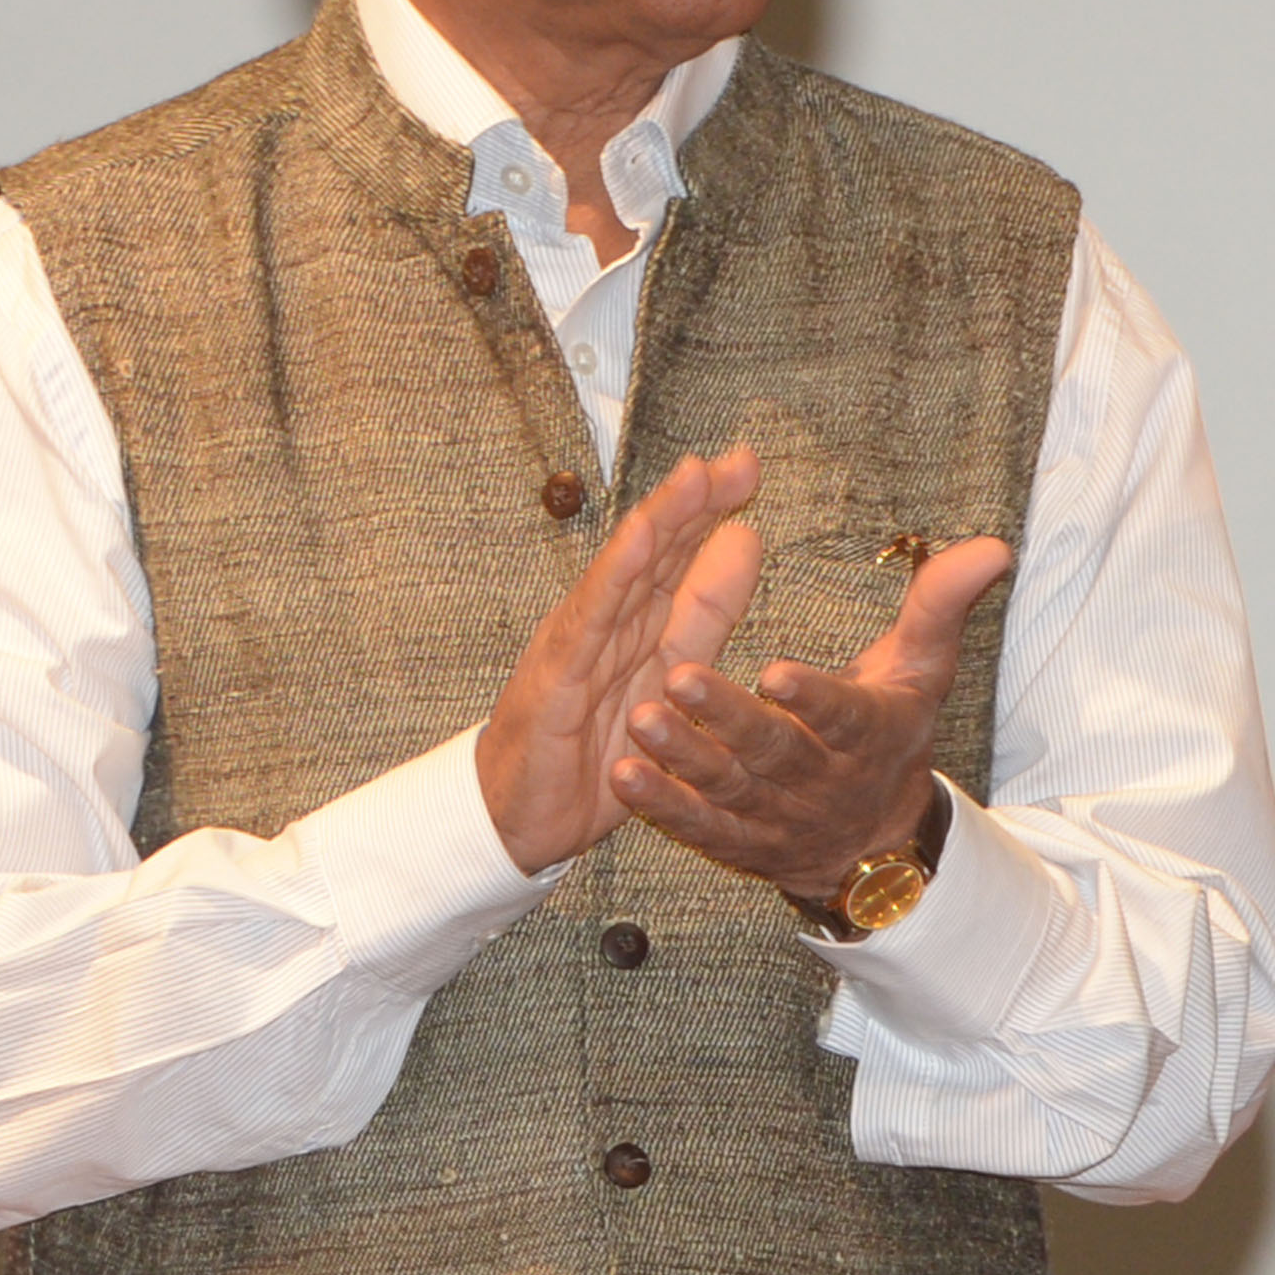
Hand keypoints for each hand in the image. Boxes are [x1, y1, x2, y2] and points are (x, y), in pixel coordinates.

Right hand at [474, 448, 764, 874]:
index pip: (680, 554)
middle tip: (738, 459)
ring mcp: (578, 642)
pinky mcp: (558, 675)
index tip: (749, 466)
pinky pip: (590, 621)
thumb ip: (706, 612)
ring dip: (661, 522)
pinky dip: (614, 577)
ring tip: (694, 478)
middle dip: (695, 501)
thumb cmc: (594, 743)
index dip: (712, 510)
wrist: (525, 814)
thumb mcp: (670, 671)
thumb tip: (747, 540)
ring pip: (625, 572)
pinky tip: (639, 542)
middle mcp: (608, 620)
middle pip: (656, 550)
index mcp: (639, 620)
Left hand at [613, 534, 1015, 903]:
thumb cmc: (892, 736)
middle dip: (728, 719)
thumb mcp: (924, 672)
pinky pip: (703, 829)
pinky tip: (628, 776)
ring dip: (684, 757)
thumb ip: (943, 606)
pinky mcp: (744, 844)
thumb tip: (994, 545)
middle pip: (776, 752)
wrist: (877, 843)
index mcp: (870, 733)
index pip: (844, 716)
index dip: (813, 699)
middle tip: (681, 677)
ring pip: (730, 790)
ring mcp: (781, 817)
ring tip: (641, 719)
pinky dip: (664, 808)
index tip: (776, 671)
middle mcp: (824, 780)